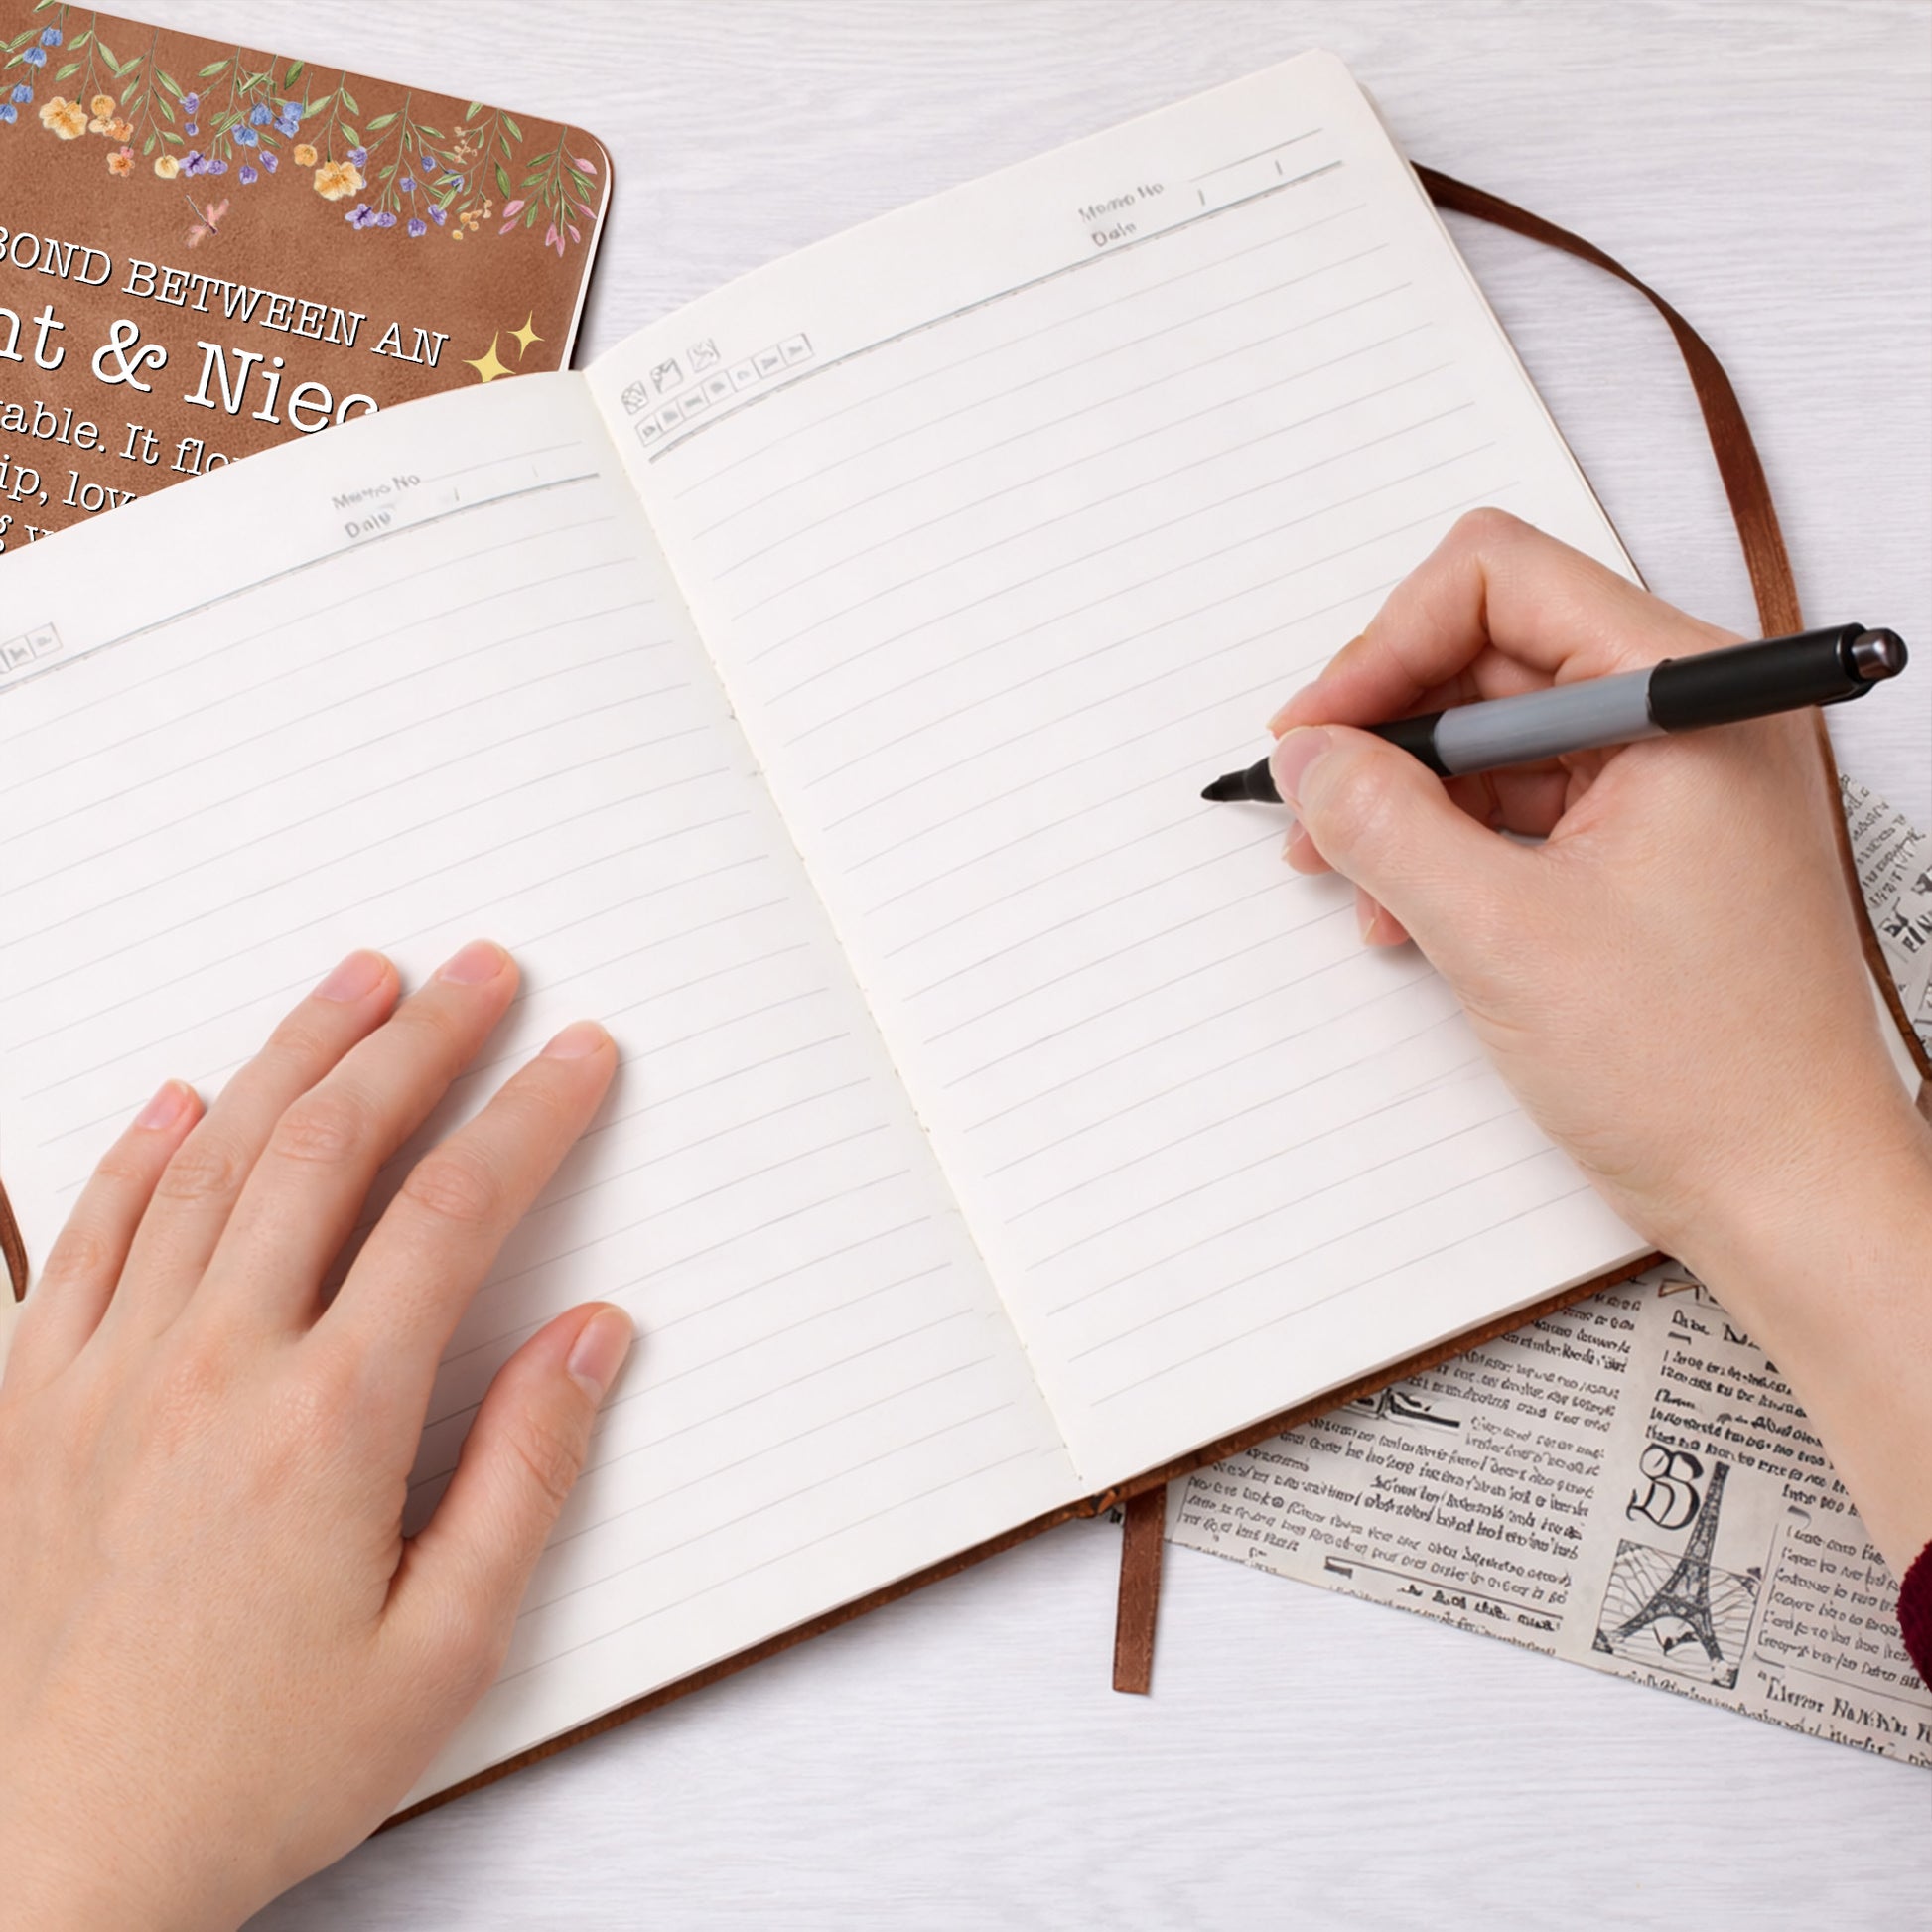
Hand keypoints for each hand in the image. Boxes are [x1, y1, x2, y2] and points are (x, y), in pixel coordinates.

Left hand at [0, 942, 630, 1929]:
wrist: (54, 1864)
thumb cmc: (252, 1770)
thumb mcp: (443, 1652)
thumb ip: (527, 1474)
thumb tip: (593, 1340)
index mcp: (327, 1422)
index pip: (453, 1211)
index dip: (530, 1114)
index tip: (579, 1056)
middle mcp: (212, 1368)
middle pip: (332, 1148)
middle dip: (421, 1039)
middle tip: (480, 975)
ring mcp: (107, 1374)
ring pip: (211, 1160)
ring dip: (296, 1054)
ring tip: (359, 983)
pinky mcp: (32, 1402)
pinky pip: (86, 1235)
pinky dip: (139, 1149)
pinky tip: (185, 1099)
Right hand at [1269, 510, 1931, 1570]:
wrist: (1787, 1194)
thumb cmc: (1698, 1073)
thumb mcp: (1499, 934)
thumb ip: (1383, 822)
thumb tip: (1307, 754)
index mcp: (1689, 699)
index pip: (1501, 582)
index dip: (1385, 646)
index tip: (1317, 732)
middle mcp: (1691, 719)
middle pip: (1491, 654)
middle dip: (1387, 730)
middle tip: (1315, 806)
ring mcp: (1673, 783)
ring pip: (1497, 737)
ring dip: (1410, 799)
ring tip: (1356, 880)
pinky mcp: (1650, 846)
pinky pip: (1523, 805)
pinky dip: (1452, 847)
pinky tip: (1409, 912)